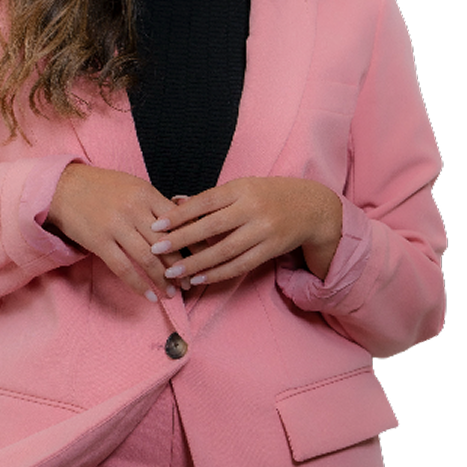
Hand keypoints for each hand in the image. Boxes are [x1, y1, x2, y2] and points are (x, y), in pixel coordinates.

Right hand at [46, 163, 183, 301]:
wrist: (64, 186)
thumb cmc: (103, 186)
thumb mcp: (134, 186)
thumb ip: (156, 203)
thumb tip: (184, 220)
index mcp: (146, 193)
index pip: (177, 221)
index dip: (193, 242)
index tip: (204, 258)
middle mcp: (133, 210)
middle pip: (165, 243)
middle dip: (181, 266)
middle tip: (190, 282)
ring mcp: (116, 227)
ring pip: (147, 259)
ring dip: (163, 279)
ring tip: (172, 293)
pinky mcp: (99, 242)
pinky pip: (123, 268)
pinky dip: (139, 285)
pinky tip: (150, 296)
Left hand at [148, 176, 341, 285]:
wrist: (310, 207)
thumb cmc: (267, 194)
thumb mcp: (240, 187)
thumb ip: (209, 198)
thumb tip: (174, 201)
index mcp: (240, 189)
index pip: (205, 201)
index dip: (180, 214)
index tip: (157, 226)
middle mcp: (251, 209)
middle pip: (211, 227)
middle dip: (181, 240)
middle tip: (156, 250)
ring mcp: (263, 231)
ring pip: (224, 251)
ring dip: (196, 264)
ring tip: (173, 272)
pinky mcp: (270, 250)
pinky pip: (240, 265)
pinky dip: (218, 274)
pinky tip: (199, 279)